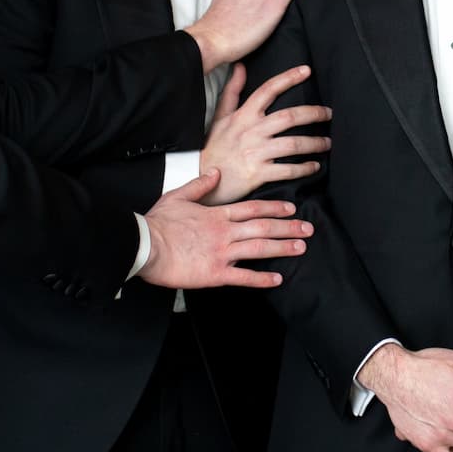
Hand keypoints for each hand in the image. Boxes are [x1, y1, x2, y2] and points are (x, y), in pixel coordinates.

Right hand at [139, 170, 311, 289]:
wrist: (145, 246)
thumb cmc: (157, 223)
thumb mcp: (178, 195)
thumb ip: (200, 184)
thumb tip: (216, 172)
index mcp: (217, 214)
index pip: (252, 208)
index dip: (274, 207)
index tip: (291, 207)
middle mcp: (225, 232)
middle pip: (263, 227)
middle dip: (288, 227)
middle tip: (308, 228)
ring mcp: (222, 253)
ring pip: (259, 249)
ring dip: (282, 247)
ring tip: (301, 247)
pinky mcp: (215, 273)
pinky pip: (244, 277)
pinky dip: (262, 278)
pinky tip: (277, 279)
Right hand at [199, 62, 331, 203]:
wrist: (200, 177)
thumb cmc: (214, 147)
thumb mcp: (220, 117)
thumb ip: (232, 91)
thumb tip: (240, 67)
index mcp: (244, 116)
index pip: (267, 90)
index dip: (288, 78)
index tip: (307, 70)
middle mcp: (251, 131)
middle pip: (289, 117)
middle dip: (314, 113)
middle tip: (329, 114)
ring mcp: (255, 152)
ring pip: (293, 144)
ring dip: (314, 143)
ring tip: (327, 143)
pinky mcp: (258, 173)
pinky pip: (288, 170)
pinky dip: (305, 168)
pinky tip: (314, 166)